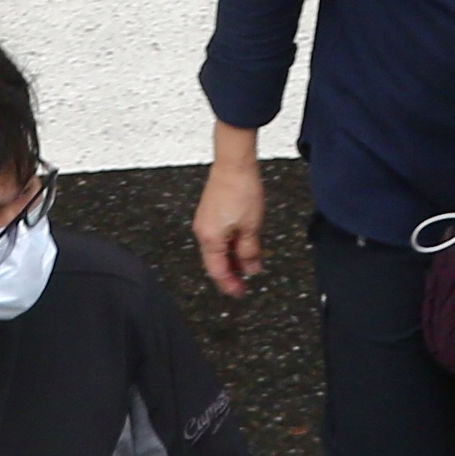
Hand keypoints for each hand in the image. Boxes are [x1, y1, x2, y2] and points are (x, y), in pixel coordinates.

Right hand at [192, 150, 270, 299]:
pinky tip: (242, 245)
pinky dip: (230, 245)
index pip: (218, 272)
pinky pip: (219, 236)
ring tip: (248, 264)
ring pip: (218, 249)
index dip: (230, 285)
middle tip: (245, 282)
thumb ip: (250, 252)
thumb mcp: (251, 228)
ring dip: (232, 259)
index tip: (240, 293)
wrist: (234, 162)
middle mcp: (203, 232)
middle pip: (216, 262)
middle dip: (231, 274)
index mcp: (210, 239)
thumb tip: (251, 269)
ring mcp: (206, 221)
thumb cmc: (240, 189)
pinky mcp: (211, 212)